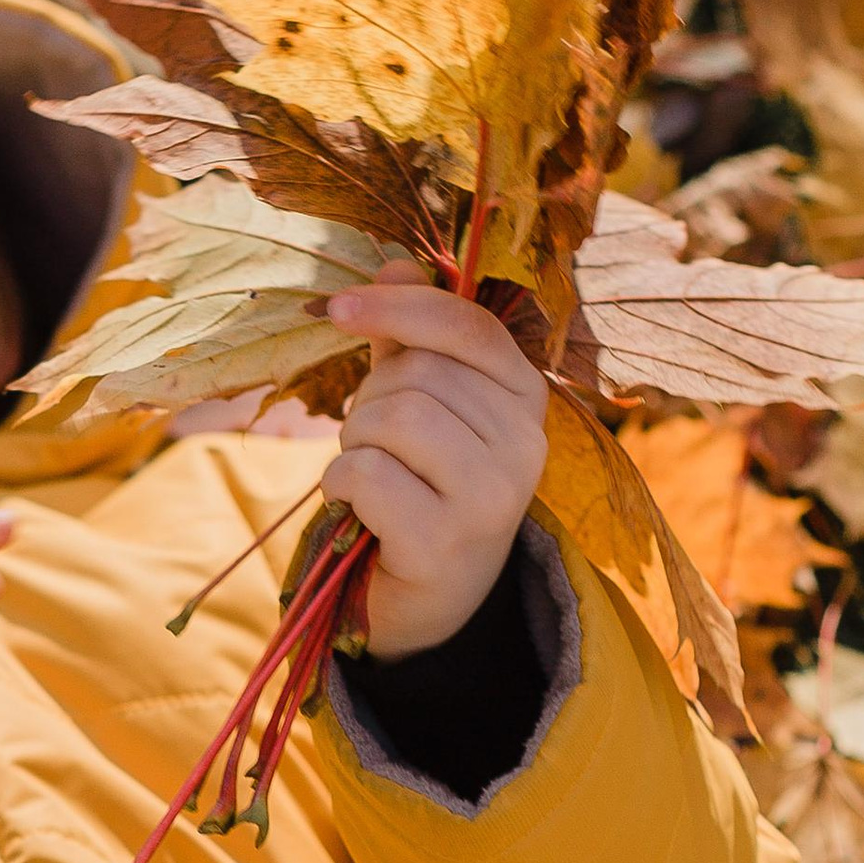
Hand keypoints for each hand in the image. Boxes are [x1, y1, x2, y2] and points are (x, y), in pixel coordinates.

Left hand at [319, 264, 547, 657]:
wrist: (430, 600)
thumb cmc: (420, 486)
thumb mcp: (421, 406)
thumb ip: (408, 339)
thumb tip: (392, 262)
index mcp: (525, 396)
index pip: (467, 325)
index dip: (397, 307)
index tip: (337, 307)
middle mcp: (526, 444)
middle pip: (416, 375)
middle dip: (370, 400)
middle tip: (377, 444)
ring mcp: (493, 497)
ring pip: (392, 419)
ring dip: (356, 444)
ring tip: (374, 477)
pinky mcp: (447, 543)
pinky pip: (368, 475)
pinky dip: (343, 486)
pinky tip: (362, 512)